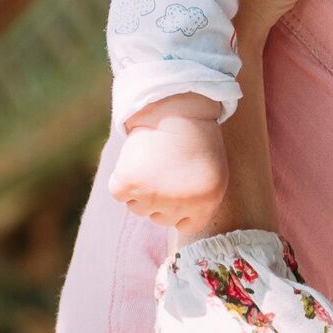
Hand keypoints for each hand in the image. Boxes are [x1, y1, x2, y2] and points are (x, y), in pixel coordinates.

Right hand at [111, 105, 230, 234]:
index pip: (184, 225)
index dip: (178, 211)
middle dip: (159, 199)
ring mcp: (152, 196)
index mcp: (206, 203)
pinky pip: (119, 193)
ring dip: (140, 189)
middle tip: (163, 169)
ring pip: (137, 207)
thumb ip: (200, 202)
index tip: (176, 191)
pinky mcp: (128, 183)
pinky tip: (136, 160)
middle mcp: (179, 205)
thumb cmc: (195, 138)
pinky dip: (122, 179)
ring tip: (152, 161)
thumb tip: (178, 222)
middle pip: (158, 218)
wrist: (175, 107)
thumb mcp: (214, 173)